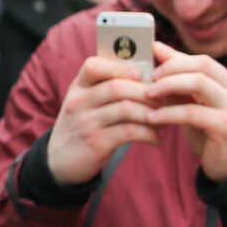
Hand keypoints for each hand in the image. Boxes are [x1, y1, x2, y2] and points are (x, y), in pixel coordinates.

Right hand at [46, 56, 158, 186]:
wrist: (59, 161)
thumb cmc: (83, 126)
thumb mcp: (85, 103)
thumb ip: (106, 87)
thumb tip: (149, 76)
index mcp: (78, 87)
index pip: (93, 66)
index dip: (120, 67)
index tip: (142, 74)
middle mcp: (78, 102)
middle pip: (117, 87)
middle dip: (147, 92)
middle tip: (167, 99)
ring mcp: (86, 122)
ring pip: (126, 109)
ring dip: (153, 113)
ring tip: (166, 119)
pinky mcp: (96, 142)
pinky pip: (129, 132)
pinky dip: (149, 134)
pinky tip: (157, 138)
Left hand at [145, 41, 226, 182]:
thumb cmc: (206, 129)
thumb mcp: (191, 101)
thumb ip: (177, 77)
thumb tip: (155, 47)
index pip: (200, 60)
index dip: (172, 59)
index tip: (147, 64)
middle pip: (201, 66)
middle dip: (169, 70)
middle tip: (146, 78)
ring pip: (198, 84)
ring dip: (168, 86)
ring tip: (146, 95)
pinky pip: (193, 112)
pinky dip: (169, 113)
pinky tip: (152, 117)